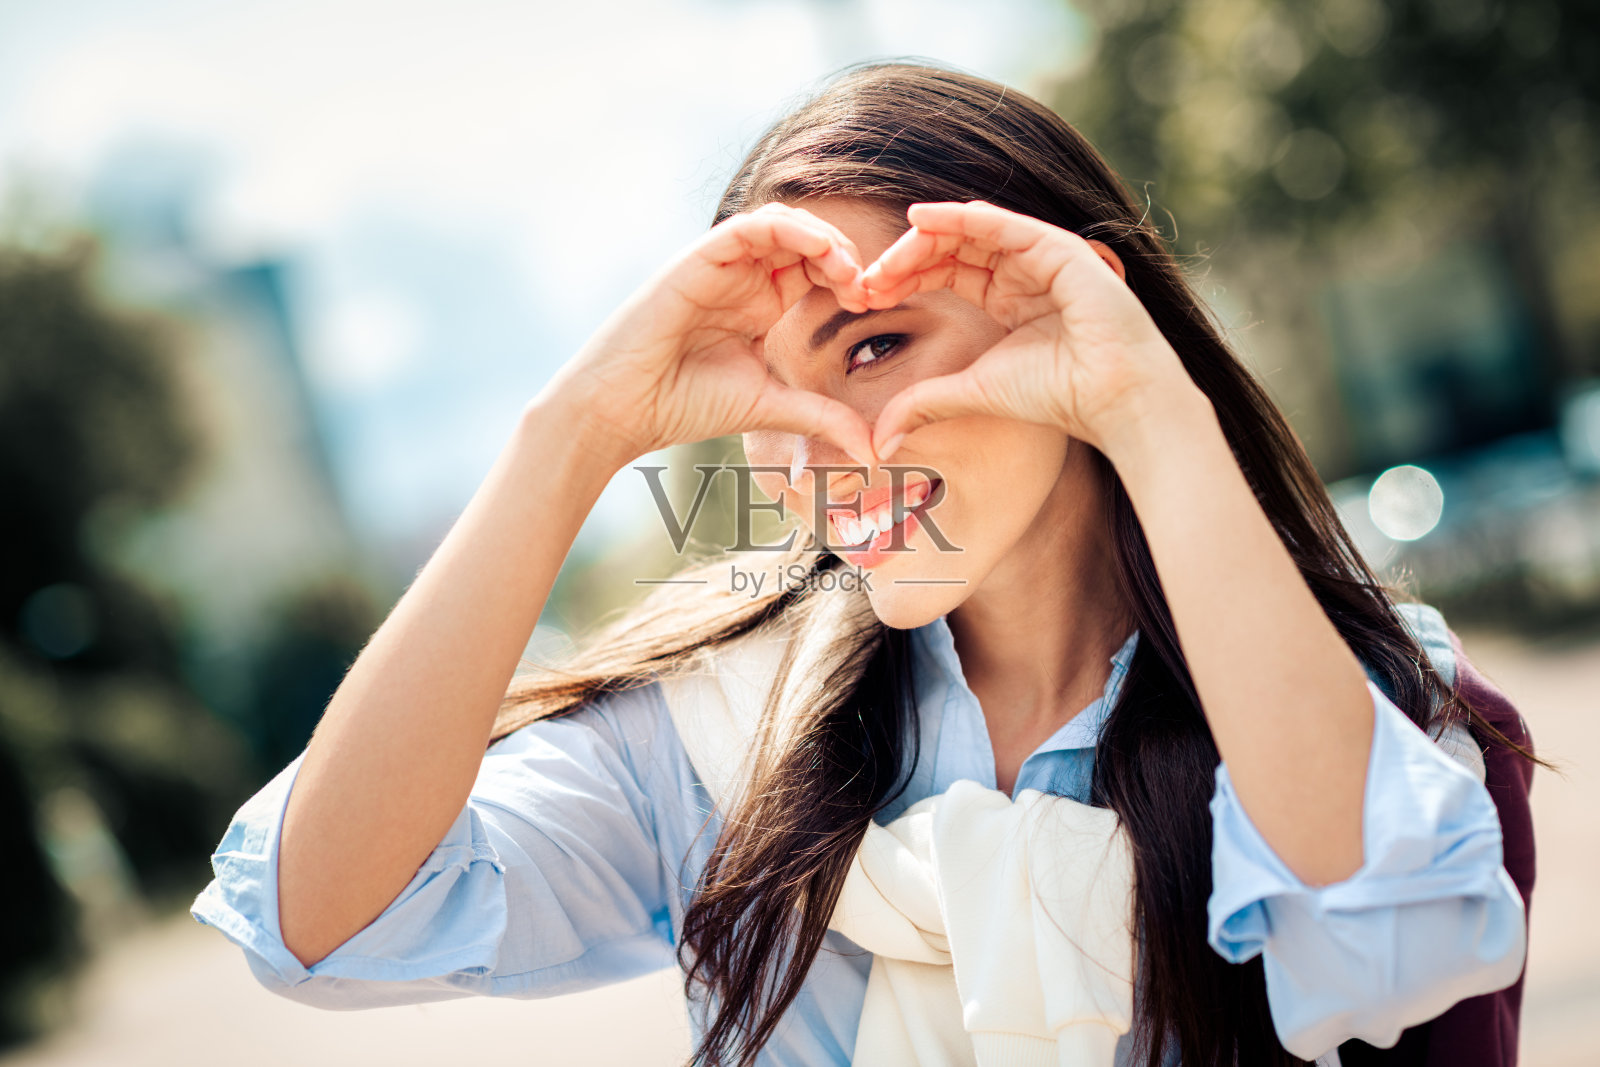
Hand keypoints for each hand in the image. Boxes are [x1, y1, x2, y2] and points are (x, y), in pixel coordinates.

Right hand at [552, 202, 875, 465]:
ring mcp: (722, 265)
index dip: (852, 280)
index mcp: (761, 305)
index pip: (818, 271)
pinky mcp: (700, 258)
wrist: (624, 410)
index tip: (877, 307)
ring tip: (849, 272)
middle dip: (847, 256)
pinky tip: (820, 253)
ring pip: (784, 224)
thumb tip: (873, 451)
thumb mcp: (772, 408)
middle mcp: (744, 279)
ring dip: (824, 239)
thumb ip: (822, 417)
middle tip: (871, 288)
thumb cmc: (685, 407)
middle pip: (808, 241)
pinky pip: (752, 226)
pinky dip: (791, 230)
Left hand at [859, 200, 1202, 460]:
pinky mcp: (1058, 249)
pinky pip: (1001, 224)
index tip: (862, 299)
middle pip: (950, 248)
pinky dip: (960, 218)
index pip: (943, 271)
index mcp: (1004, 295)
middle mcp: (1021, 270)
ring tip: (885, 255)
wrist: (1112, 399)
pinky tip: (921, 219)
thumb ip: (924, 404)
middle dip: (903, 260)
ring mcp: (1041, 255)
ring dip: (922, 240)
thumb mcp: (972, 391)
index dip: (901, 279)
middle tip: (865, 281)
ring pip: (969, 231)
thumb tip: (879, 442)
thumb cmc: (1054, 395)